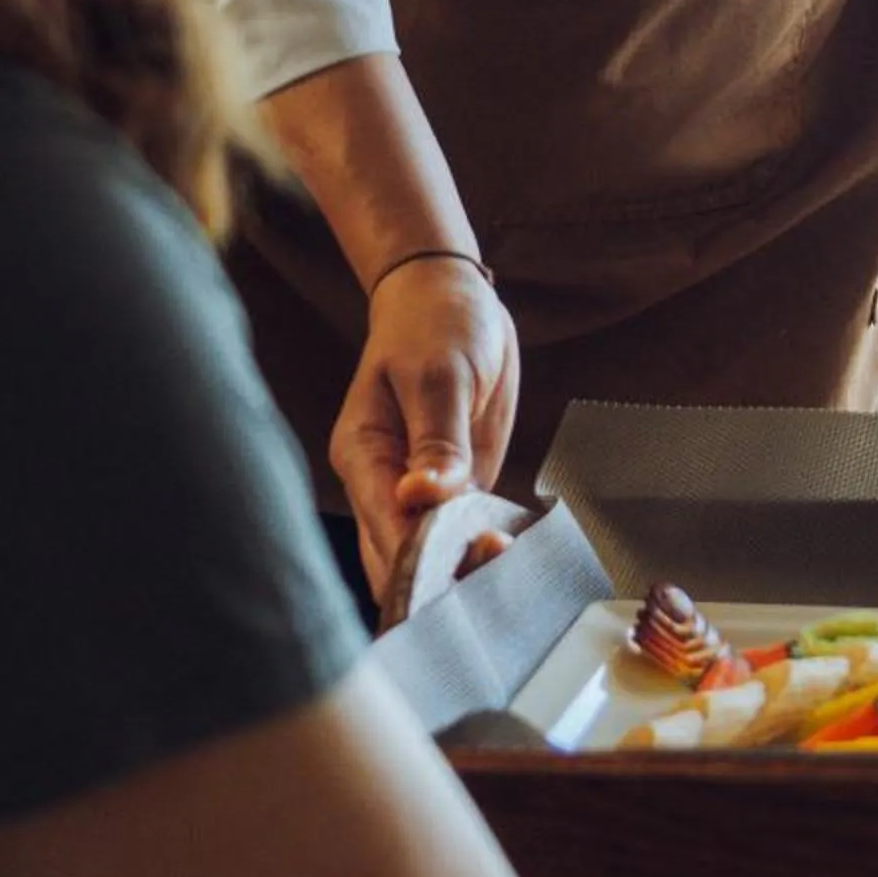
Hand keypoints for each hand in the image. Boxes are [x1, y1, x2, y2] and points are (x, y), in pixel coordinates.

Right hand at [330, 257, 520, 597]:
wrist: (446, 297)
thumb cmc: (434, 324)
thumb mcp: (439, 375)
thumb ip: (437, 441)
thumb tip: (422, 496)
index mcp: (363, 457)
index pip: (385, 531)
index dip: (425, 557)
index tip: (473, 555)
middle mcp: (382, 485)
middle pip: (400, 561)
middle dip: (444, 579)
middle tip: (499, 566)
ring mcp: (416, 492)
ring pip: (430, 558)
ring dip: (467, 572)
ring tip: (511, 565)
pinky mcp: (453, 489)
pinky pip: (462, 537)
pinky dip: (484, 552)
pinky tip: (514, 556)